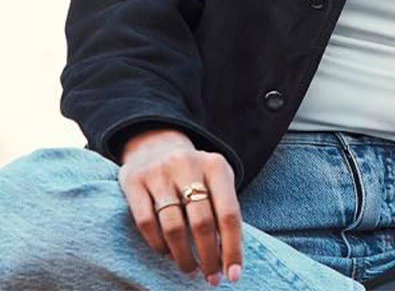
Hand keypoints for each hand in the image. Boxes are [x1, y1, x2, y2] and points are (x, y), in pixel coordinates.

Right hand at [118, 128, 242, 284]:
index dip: (232, 248)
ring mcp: (159, 173)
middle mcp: (188, 166)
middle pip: (202, 223)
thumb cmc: (194, 173)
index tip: (233, 275)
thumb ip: (223, 210)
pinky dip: (158, 244)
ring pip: (173, 226)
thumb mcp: (215, 181)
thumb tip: (230, 256)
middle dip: (208, 256)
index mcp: (216, 166)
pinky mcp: (133, 181)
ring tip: (190, 268)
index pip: (229, 214)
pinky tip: (166, 253)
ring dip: (183, 255)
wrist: (155, 145)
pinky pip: (146, 223)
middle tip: (211, 277)